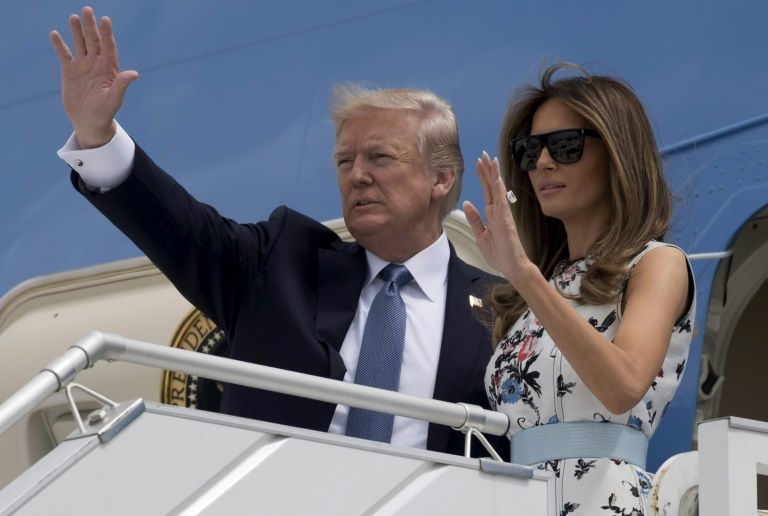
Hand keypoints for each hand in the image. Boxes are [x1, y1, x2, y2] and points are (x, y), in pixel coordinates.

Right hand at [50, 6, 138, 147]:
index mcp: (109, 69)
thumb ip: (122, 85)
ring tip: (74, 17)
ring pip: (79, 44)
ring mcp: (83, 66)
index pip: (108, 47)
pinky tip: (55, 34)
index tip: (106, 20)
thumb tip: (134, 73)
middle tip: (87, 10)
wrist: (89, 122)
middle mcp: (96, 64)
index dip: (107, 34)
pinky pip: (64, 55)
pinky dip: (59, 45)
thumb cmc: (105, 112)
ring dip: (77, 31)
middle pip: (93, 41)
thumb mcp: (114, 99)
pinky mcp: (69, 71)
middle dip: (91, 26)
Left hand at [463, 151, 533, 282]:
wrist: (512, 267)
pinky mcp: (506, 220)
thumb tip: (467, 203)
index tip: (478, 163)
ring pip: (497, 190)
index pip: (486, 192)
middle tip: (483, 154)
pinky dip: (499, 189)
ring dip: (494, 175)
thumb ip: (475, 219)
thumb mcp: (480, 236)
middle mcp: (498, 211)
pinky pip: (502, 201)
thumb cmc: (499, 254)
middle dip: (487, 170)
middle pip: (491, 186)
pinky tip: (496, 178)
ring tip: (490, 159)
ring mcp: (503, 214)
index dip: (483, 177)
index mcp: (491, 215)